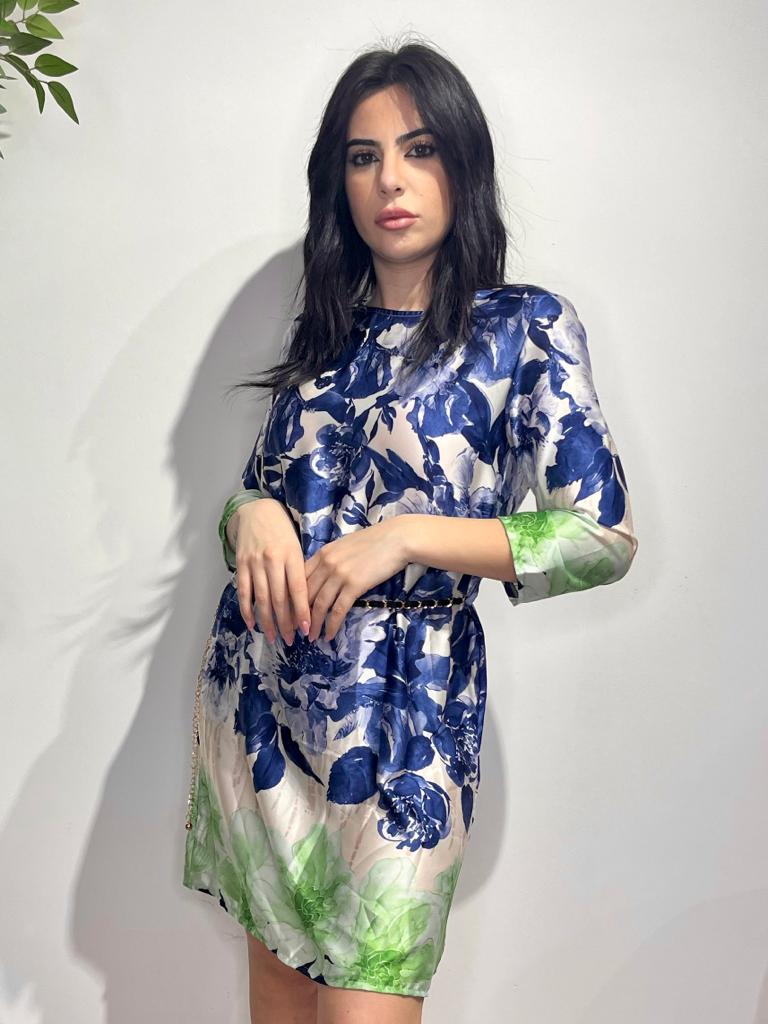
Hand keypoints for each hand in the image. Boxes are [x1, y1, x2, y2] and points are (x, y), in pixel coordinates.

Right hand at [232, 498, 310, 645]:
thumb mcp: (297, 547)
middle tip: (291, 640)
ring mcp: (255, 563)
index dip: (302, 611)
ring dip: (268, 621)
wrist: (256, 511)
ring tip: (273, 638)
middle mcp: (272, 560)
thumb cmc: (283, 532)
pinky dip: (247, 611)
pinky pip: (244, 592)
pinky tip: (253, 624)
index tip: (307, 629)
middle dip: (286, 622)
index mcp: (291, 555)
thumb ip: (300, 571)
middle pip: (279, 598)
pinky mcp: (241, 565)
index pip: (298, 589)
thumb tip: (306, 603)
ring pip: (261, 598)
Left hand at [303, 517, 410, 642]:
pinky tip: (329, 635)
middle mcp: (326, 564)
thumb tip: (322, 579)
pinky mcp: (354, 585)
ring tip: (311, 638)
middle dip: (298, 615)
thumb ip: (330, 560)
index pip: (299, 579)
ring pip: (319, 605)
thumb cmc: (374, 542)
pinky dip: (332, 625)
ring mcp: (339, 574)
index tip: (289, 613)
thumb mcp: (345, 547)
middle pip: (305, 594)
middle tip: (296, 630)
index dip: (293, 599)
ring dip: (314, 624)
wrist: (397, 538)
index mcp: (322, 554)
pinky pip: (338, 610)